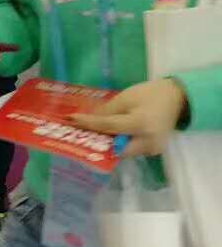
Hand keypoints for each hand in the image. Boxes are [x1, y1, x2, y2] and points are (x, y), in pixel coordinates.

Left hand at [72, 78, 188, 158]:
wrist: (176, 99)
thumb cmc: (150, 95)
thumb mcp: (125, 98)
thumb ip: (107, 111)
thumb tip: (88, 119)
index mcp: (141, 124)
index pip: (109, 127)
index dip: (88, 124)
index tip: (69, 120)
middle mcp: (148, 142)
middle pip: (115, 147)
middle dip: (95, 142)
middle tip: (74, 133)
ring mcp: (152, 149)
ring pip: (122, 151)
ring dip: (105, 144)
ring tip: (86, 135)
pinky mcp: (152, 150)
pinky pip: (130, 149)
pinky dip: (117, 143)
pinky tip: (105, 137)